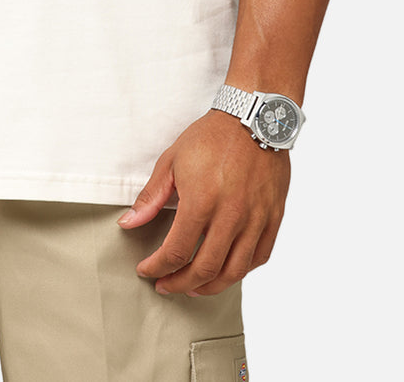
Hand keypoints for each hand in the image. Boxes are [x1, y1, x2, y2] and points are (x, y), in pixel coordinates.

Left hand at [120, 110, 289, 295]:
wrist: (254, 117)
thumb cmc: (211, 136)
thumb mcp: (172, 160)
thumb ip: (151, 196)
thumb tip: (128, 223)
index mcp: (202, 201)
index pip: (176, 251)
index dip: (157, 268)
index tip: (146, 270)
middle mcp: (231, 215)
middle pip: (205, 270)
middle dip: (180, 284)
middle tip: (166, 285)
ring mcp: (256, 218)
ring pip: (235, 271)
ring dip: (211, 286)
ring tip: (194, 287)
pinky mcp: (274, 216)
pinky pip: (260, 256)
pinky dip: (241, 270)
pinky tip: (226, 269)